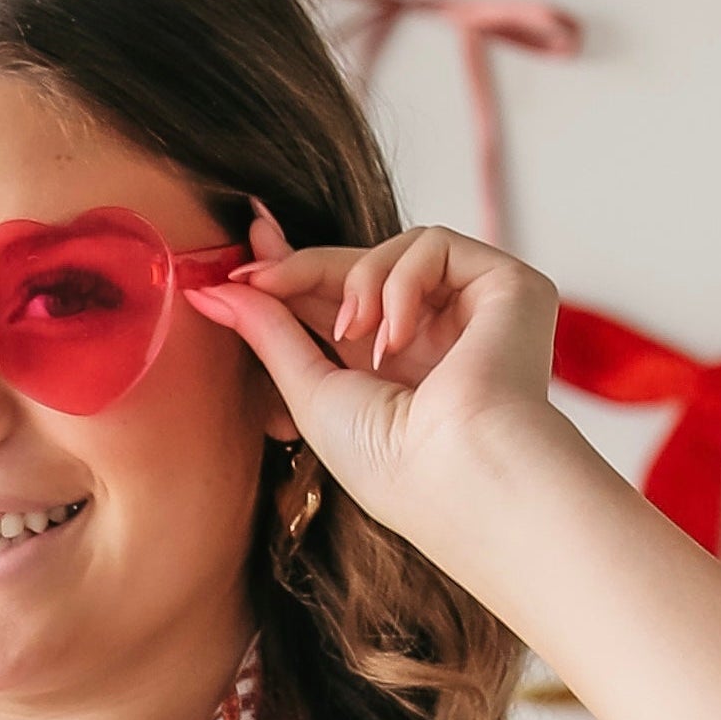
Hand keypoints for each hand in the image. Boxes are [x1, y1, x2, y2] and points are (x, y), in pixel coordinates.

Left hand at [185, 209, 559, 539]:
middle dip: (304, 265)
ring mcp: (474, 312)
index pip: (340, 302)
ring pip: (396, 249)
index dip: (292, 273)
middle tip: (256, 271)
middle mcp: (439, 339)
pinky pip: (434, 245)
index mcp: (397, 373)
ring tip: (356, 337)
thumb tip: (212, 293)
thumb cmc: (390, 464)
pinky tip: (398, 336)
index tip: (243, 265)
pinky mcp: (508, 286)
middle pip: (362, 269)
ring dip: (360, 283)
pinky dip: (403, 281)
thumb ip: (269, 335)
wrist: (459, 474)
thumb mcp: (311, 394)